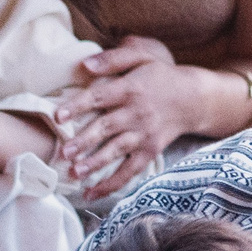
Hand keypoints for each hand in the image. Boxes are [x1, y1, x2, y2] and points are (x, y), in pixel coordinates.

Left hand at [54, 37, 184, 199]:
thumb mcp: (142, 57)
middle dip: (84, 141)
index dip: (79, 106)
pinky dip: (112, 184)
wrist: (193, 99)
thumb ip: (113, 58)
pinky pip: (130, 171)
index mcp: (131, 88)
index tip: (58, 116)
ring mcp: (144, 135)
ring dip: (96, 163)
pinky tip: (92, 193)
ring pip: (117, 151)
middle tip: (64, 152)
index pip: (101, 97)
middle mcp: (137, 113)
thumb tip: (85, 63)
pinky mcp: (149, 152)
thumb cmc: (159, 76)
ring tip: (75, 173)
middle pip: (107, 127)